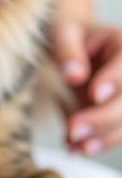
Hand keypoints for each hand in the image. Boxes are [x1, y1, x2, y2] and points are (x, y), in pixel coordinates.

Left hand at [52, 19, 121, 155]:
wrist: (64, 42)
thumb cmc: (63, 31)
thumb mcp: (61, 31)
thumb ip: (66, 49)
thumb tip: (74, 75)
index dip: (114, 83)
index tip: (94, 95)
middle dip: (103, 118)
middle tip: (74, 130)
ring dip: (103, 138)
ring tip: (75, 145)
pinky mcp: (117, 113)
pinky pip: (115, 132)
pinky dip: (96, 141)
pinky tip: (74, 146)